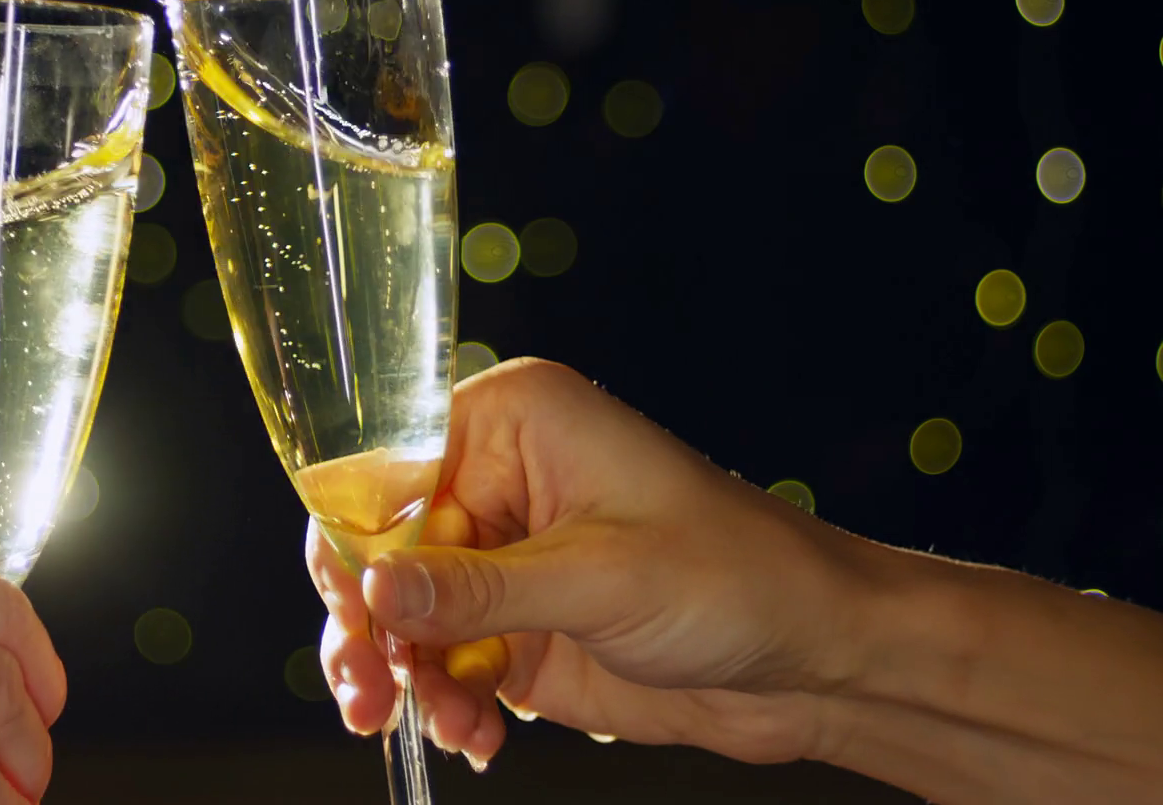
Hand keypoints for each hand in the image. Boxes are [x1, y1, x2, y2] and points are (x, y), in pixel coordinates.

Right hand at [307, 359, 867, 769]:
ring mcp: (506, 564)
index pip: (389, 467)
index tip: (348, 607)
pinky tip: (477, 737)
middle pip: (381, 549)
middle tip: (366, 690)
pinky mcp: (518, 631)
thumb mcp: (599, 578)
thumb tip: (373, 587)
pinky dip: (446, 705)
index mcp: (515, 425)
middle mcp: (499, 485)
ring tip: (437, 723)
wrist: (814, 658)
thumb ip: (477, 589)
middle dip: (370, 625)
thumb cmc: (734, 575)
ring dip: (406, 678)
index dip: (352, 538)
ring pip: (403, 617)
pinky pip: (445, 666)